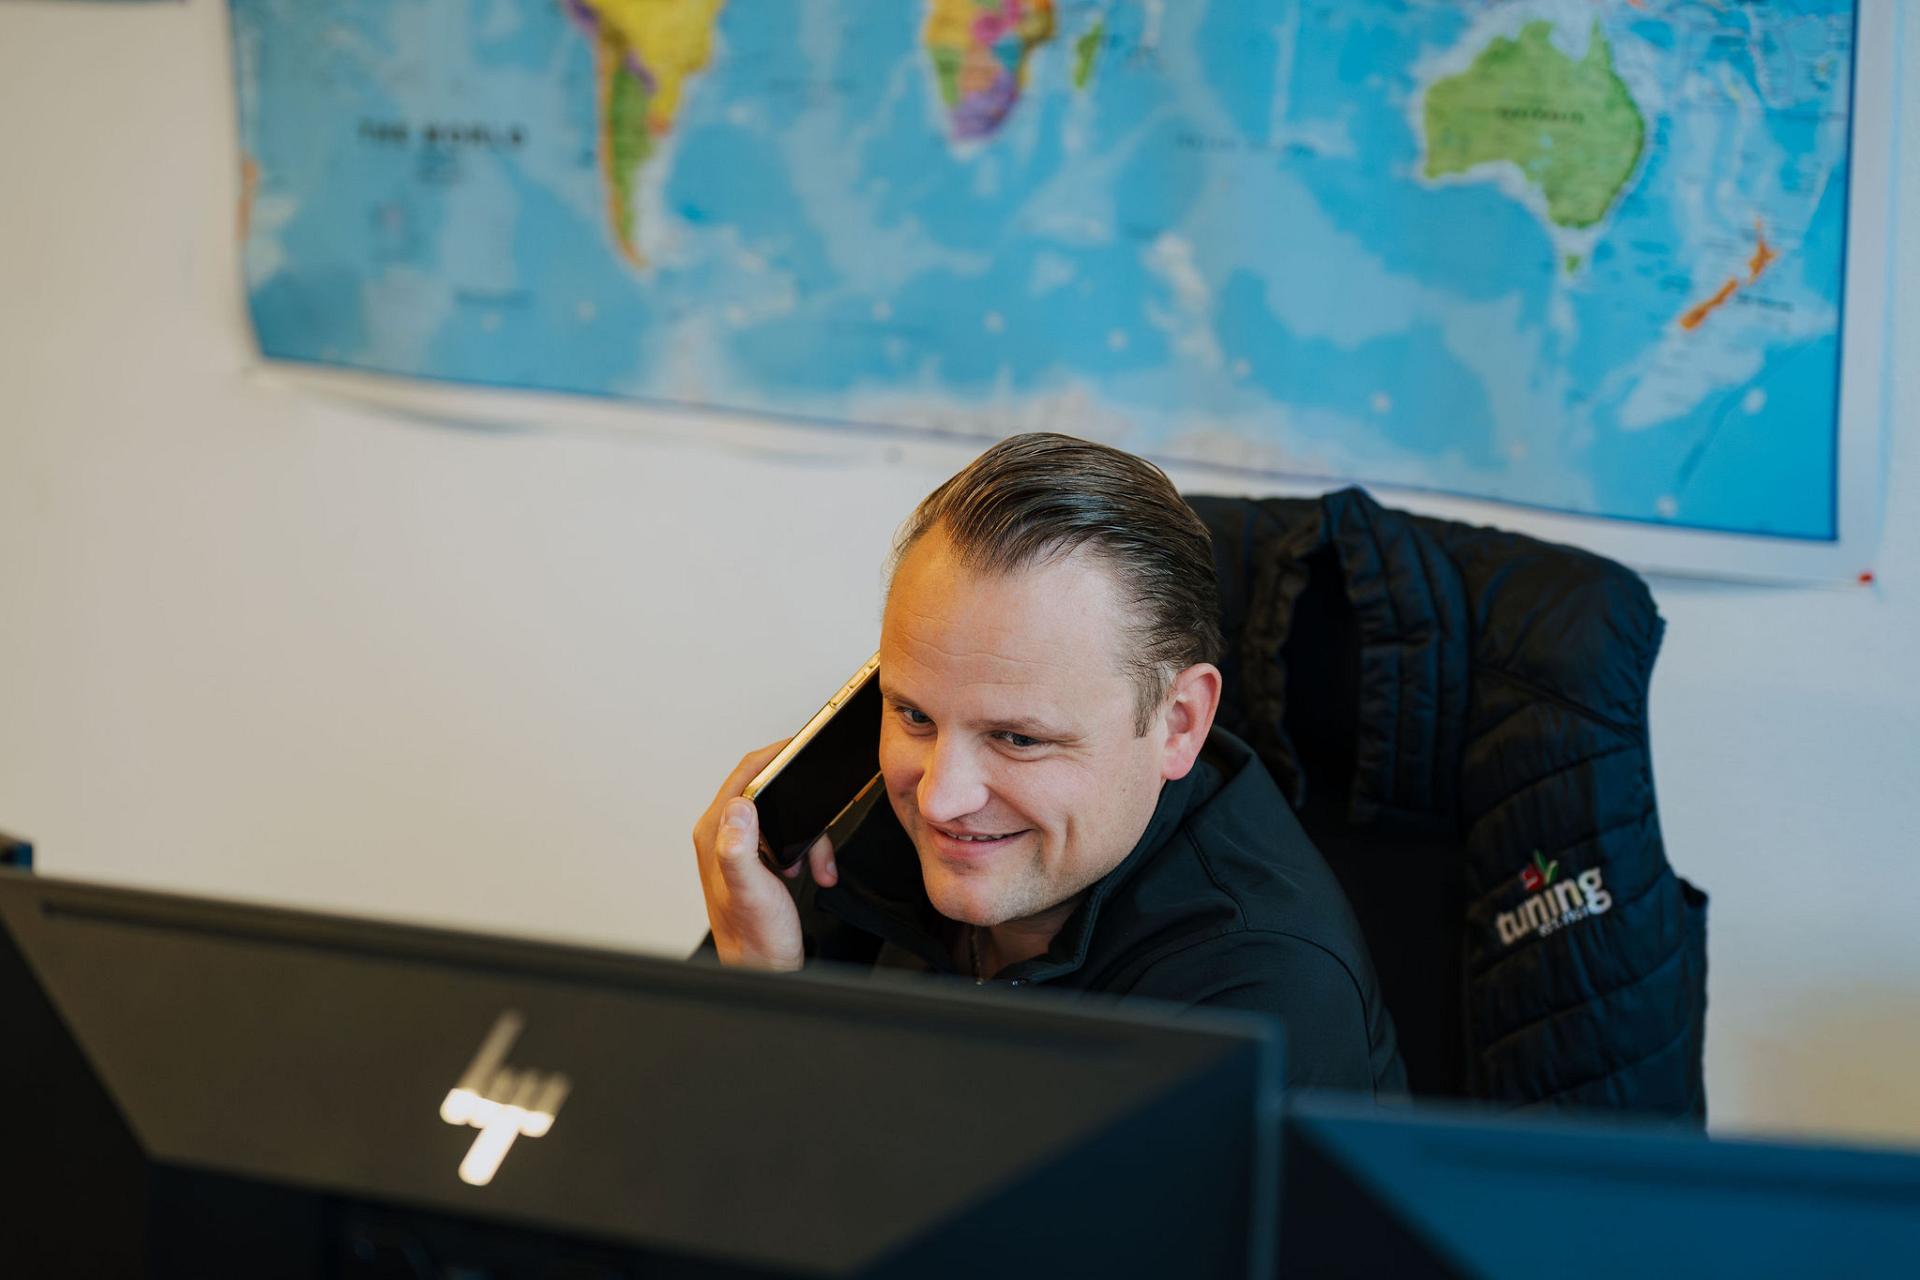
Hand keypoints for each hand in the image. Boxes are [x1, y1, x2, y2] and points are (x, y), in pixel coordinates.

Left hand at [692, 742, 839, 970]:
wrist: (764, 970)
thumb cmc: (756, 940)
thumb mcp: (752, 892)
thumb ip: (740, 848)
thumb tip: (740, 806)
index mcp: (716, 834)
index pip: (746, 775)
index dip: (777, 754)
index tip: (805, 746)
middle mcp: (723, 836)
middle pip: (768, 790)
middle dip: (801, 806)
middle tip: (820, 820)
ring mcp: (739, 847)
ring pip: (783, 815)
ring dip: (808, 836)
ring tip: (814, 862)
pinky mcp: (757, 859)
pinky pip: (788, 836)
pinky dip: (807, 850)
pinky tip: (812, 870)